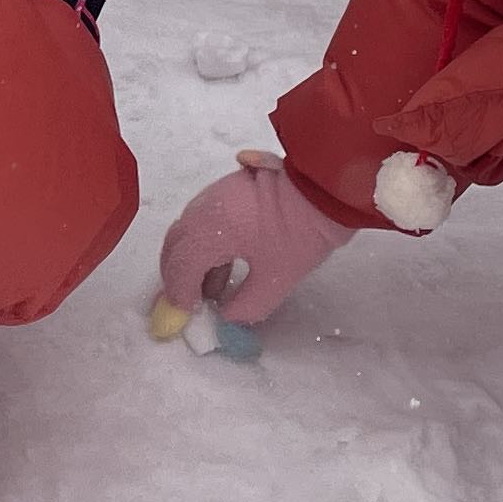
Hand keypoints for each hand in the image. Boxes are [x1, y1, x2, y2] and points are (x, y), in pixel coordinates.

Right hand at [147, 154, 355, 341]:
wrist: (327, 185)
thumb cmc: (300, 232)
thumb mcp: (275, 280)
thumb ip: (245, 305)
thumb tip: (227, 316)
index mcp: (208, 231)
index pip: (180, 267)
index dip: (179, 294)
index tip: (187, 315)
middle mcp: (202, 209)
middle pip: (175, 245)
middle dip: (178, 275)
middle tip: (190, 301)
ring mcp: (213, 193)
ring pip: (187, 230)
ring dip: (191, 259)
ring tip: (211, 287)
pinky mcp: (227, 186)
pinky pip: (202, 217)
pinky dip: (203, 242)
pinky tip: (224, 261)